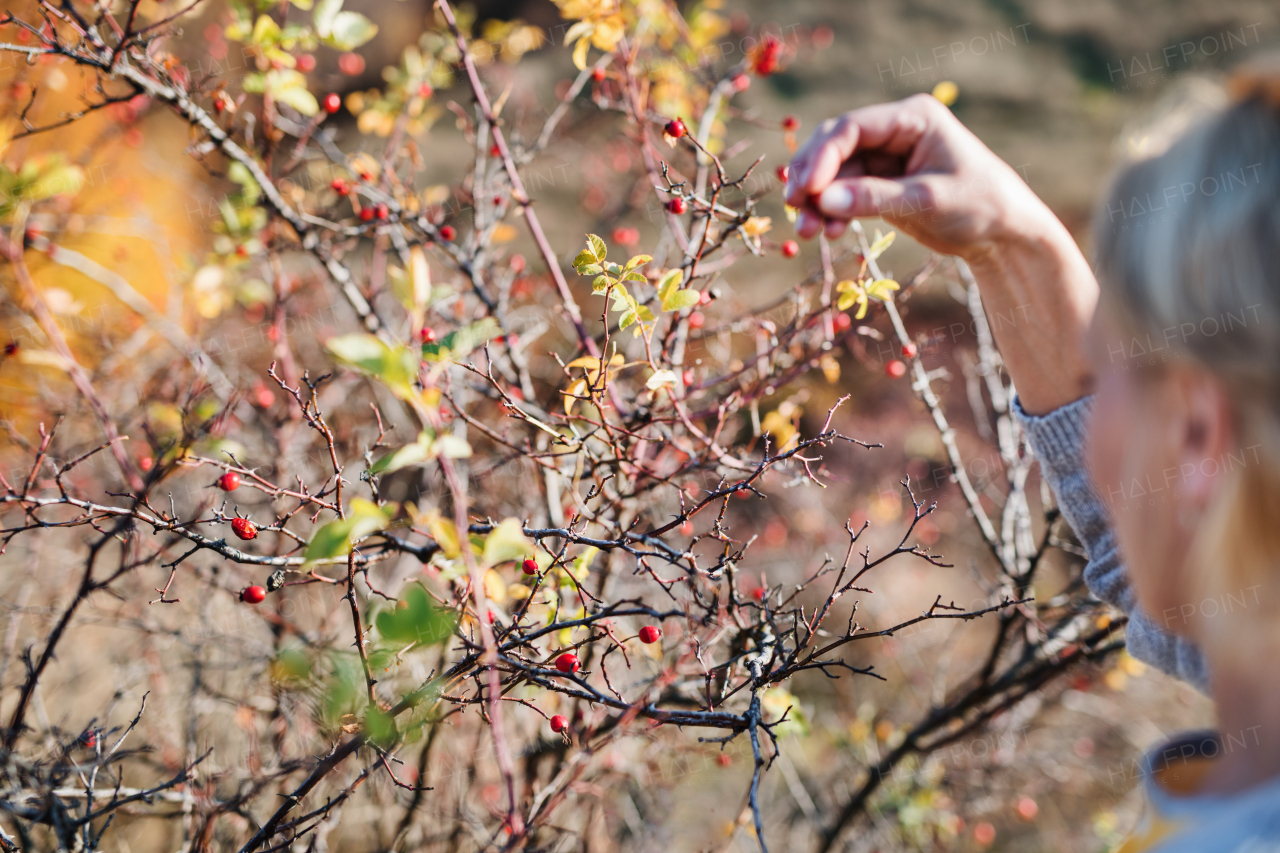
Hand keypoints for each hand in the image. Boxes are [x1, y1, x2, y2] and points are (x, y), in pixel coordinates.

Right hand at [784, 94, 1049, 260]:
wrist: (1003, 235)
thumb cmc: (979, 206)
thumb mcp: (928, 201)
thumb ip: (875, 199)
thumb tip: (822, 202)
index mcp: (913, 118)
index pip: (853, 128)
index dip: (823, 156)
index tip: (805, 189)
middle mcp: (895, 131)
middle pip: (836, 146)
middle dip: (812, 178)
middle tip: (793, 208)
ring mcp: (886, 158)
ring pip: (835, 173)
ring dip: (816, 201)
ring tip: (806, 232)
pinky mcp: (882, 184)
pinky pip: (845, 193)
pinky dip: (832, 212)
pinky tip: (828, 234)